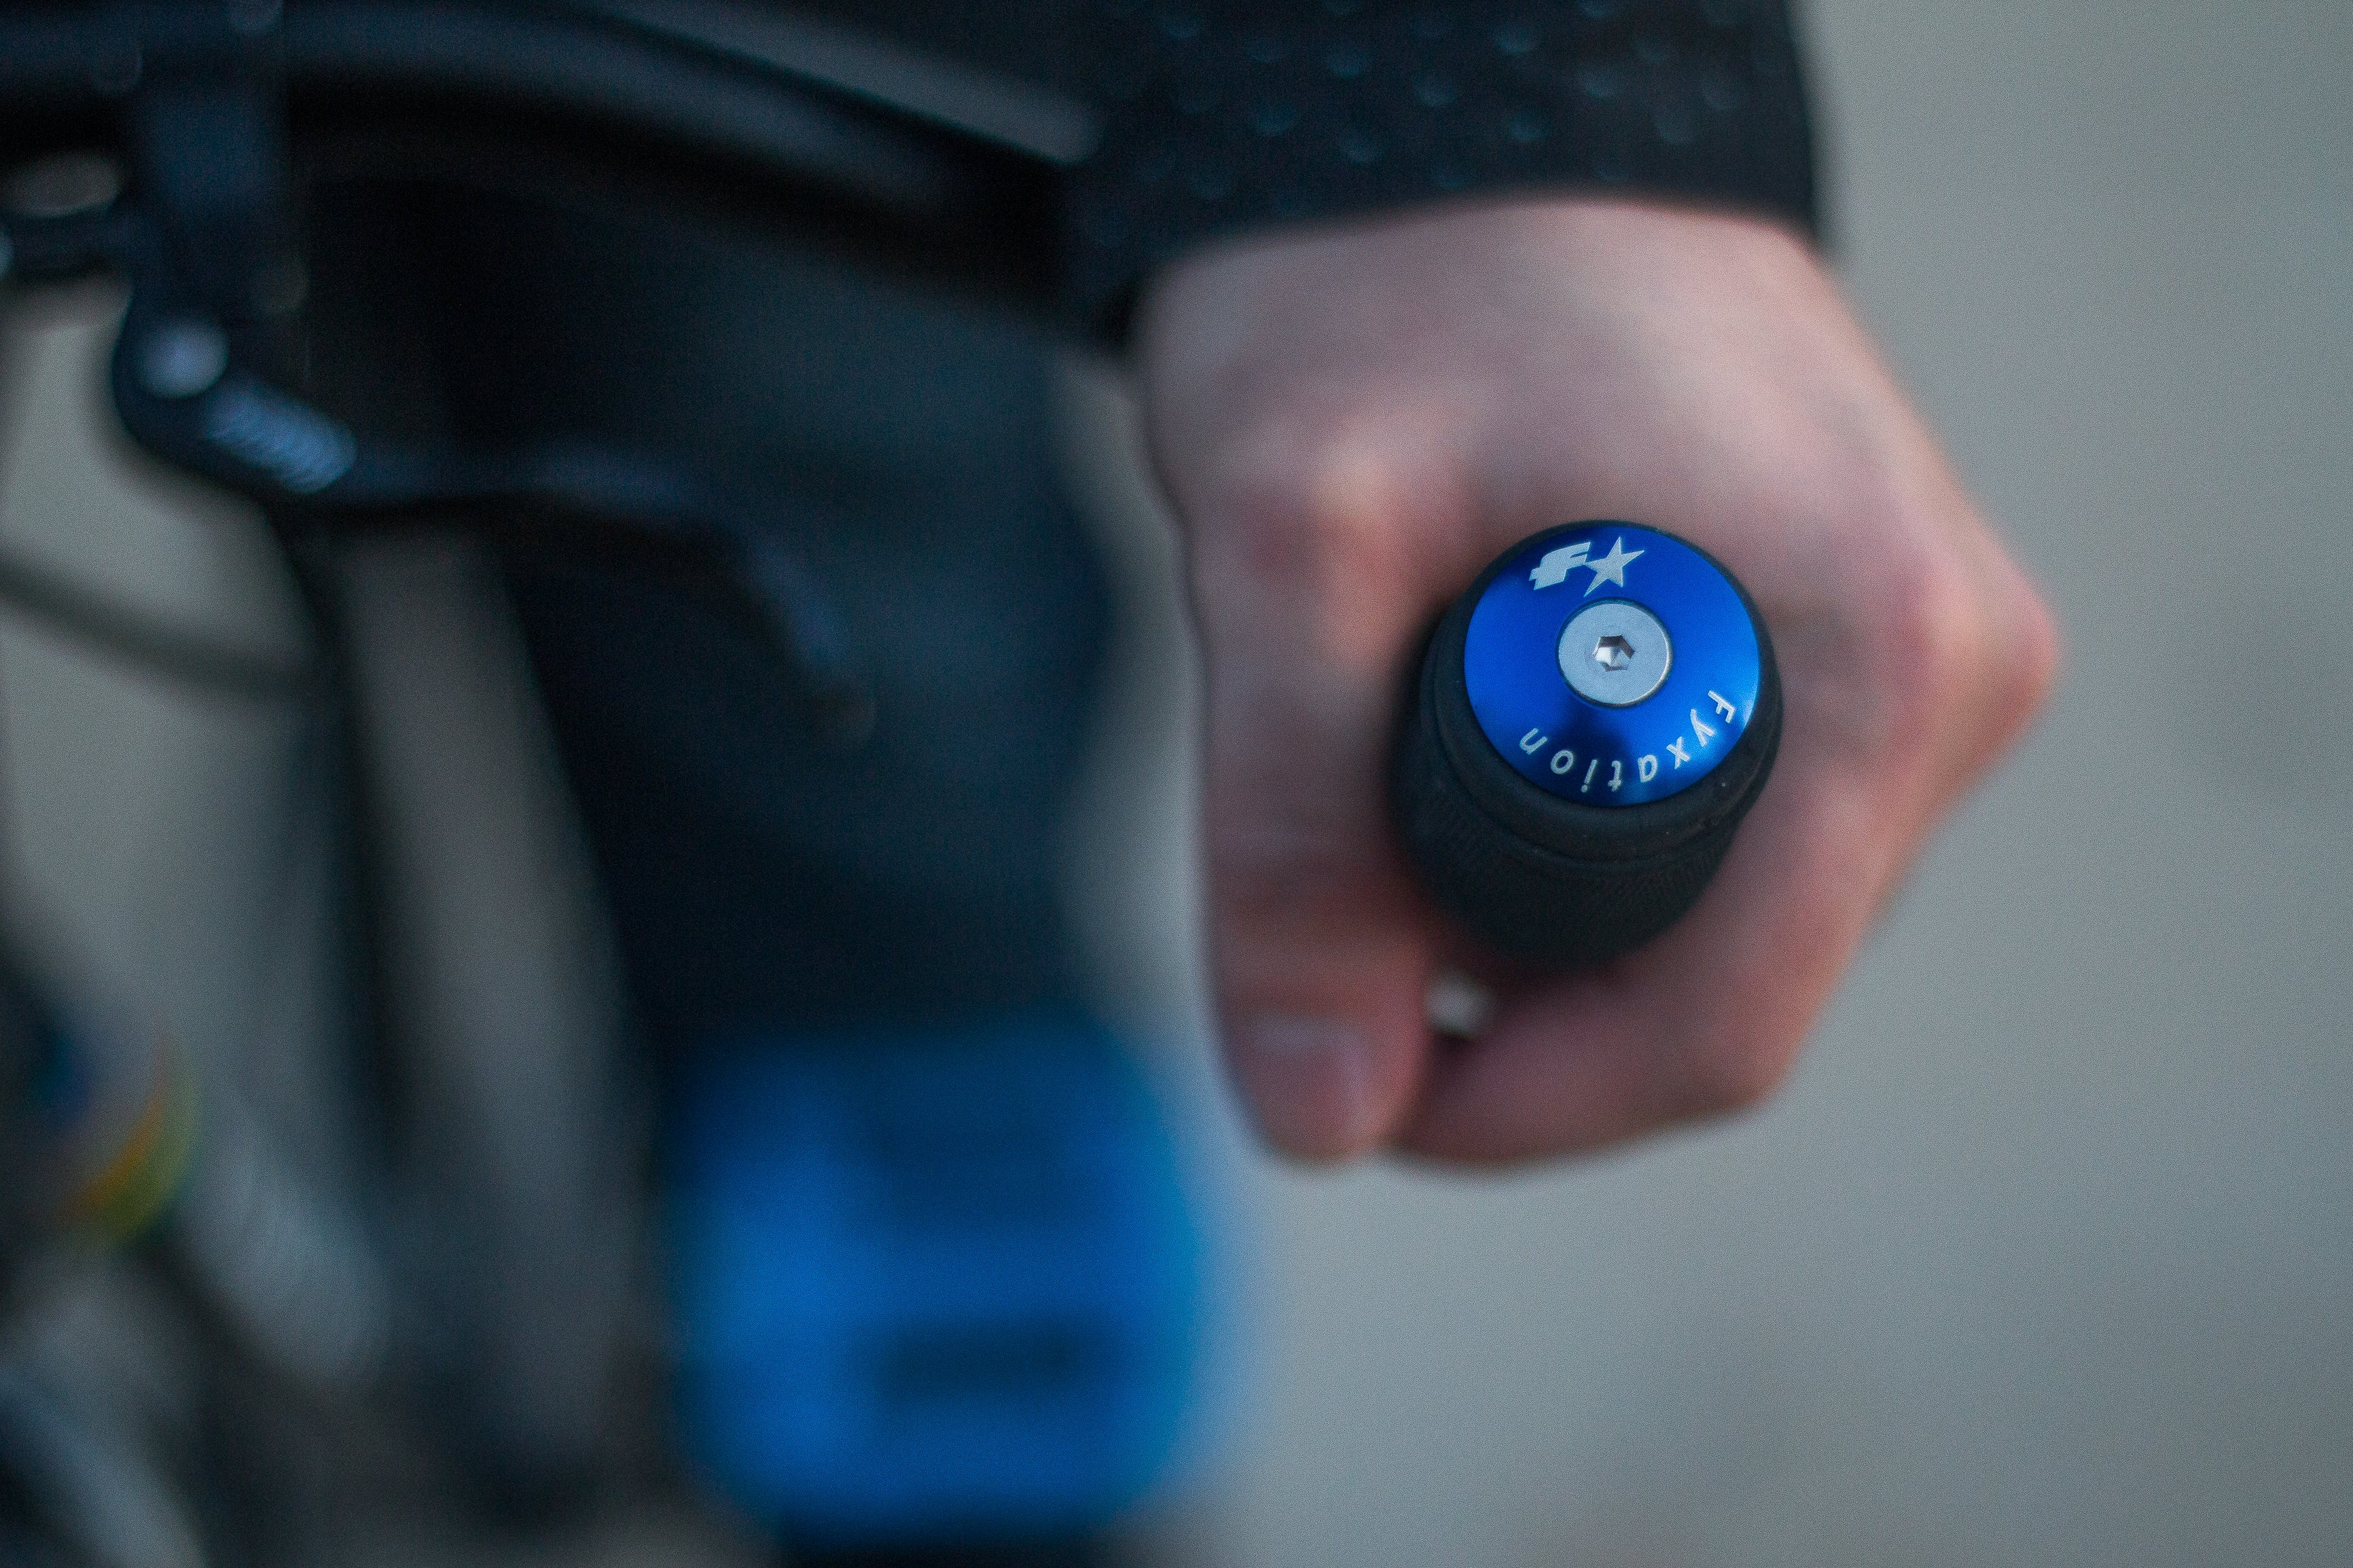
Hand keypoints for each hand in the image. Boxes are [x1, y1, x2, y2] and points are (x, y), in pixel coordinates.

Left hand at [1136, 199, 2056, 1163]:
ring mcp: (1919, 647)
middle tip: (1335, 874)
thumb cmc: (1395, 277)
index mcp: (1870, 652)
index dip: (1511, 1107)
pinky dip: (1583, 837)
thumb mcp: (1292, 542)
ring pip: (1719, 914)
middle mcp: (1945, 662)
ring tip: (1389, 753)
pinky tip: (1471, 729)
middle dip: (1509, 997)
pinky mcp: (1862, 632)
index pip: (1721, 1028)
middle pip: (1719, 984)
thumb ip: (1290, 834)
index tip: (1347, 1082)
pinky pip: (1733, 824)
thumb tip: (1313, 1111)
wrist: (1470, 119)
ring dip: (1535, 914)